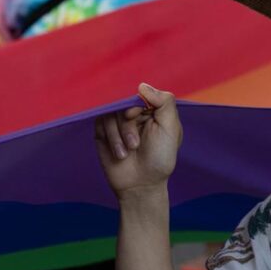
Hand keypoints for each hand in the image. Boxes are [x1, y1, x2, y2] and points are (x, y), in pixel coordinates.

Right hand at [95, 84, 182, 199]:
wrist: (141, 184)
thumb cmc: (160, 157)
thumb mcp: (170, 128)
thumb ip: (164, 102)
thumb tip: (142, 85)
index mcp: (152, 108)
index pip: (139, 91)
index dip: (135, 102)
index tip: (138, 115)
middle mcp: (134, 112)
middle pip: (121, 100)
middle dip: (128, 122)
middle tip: (135, 143)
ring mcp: (117, 121)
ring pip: (109, 112)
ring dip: (119, 134)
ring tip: (130, 151)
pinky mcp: (103, 132)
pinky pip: (100, 122)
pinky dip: (111, 138)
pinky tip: (120, 154)